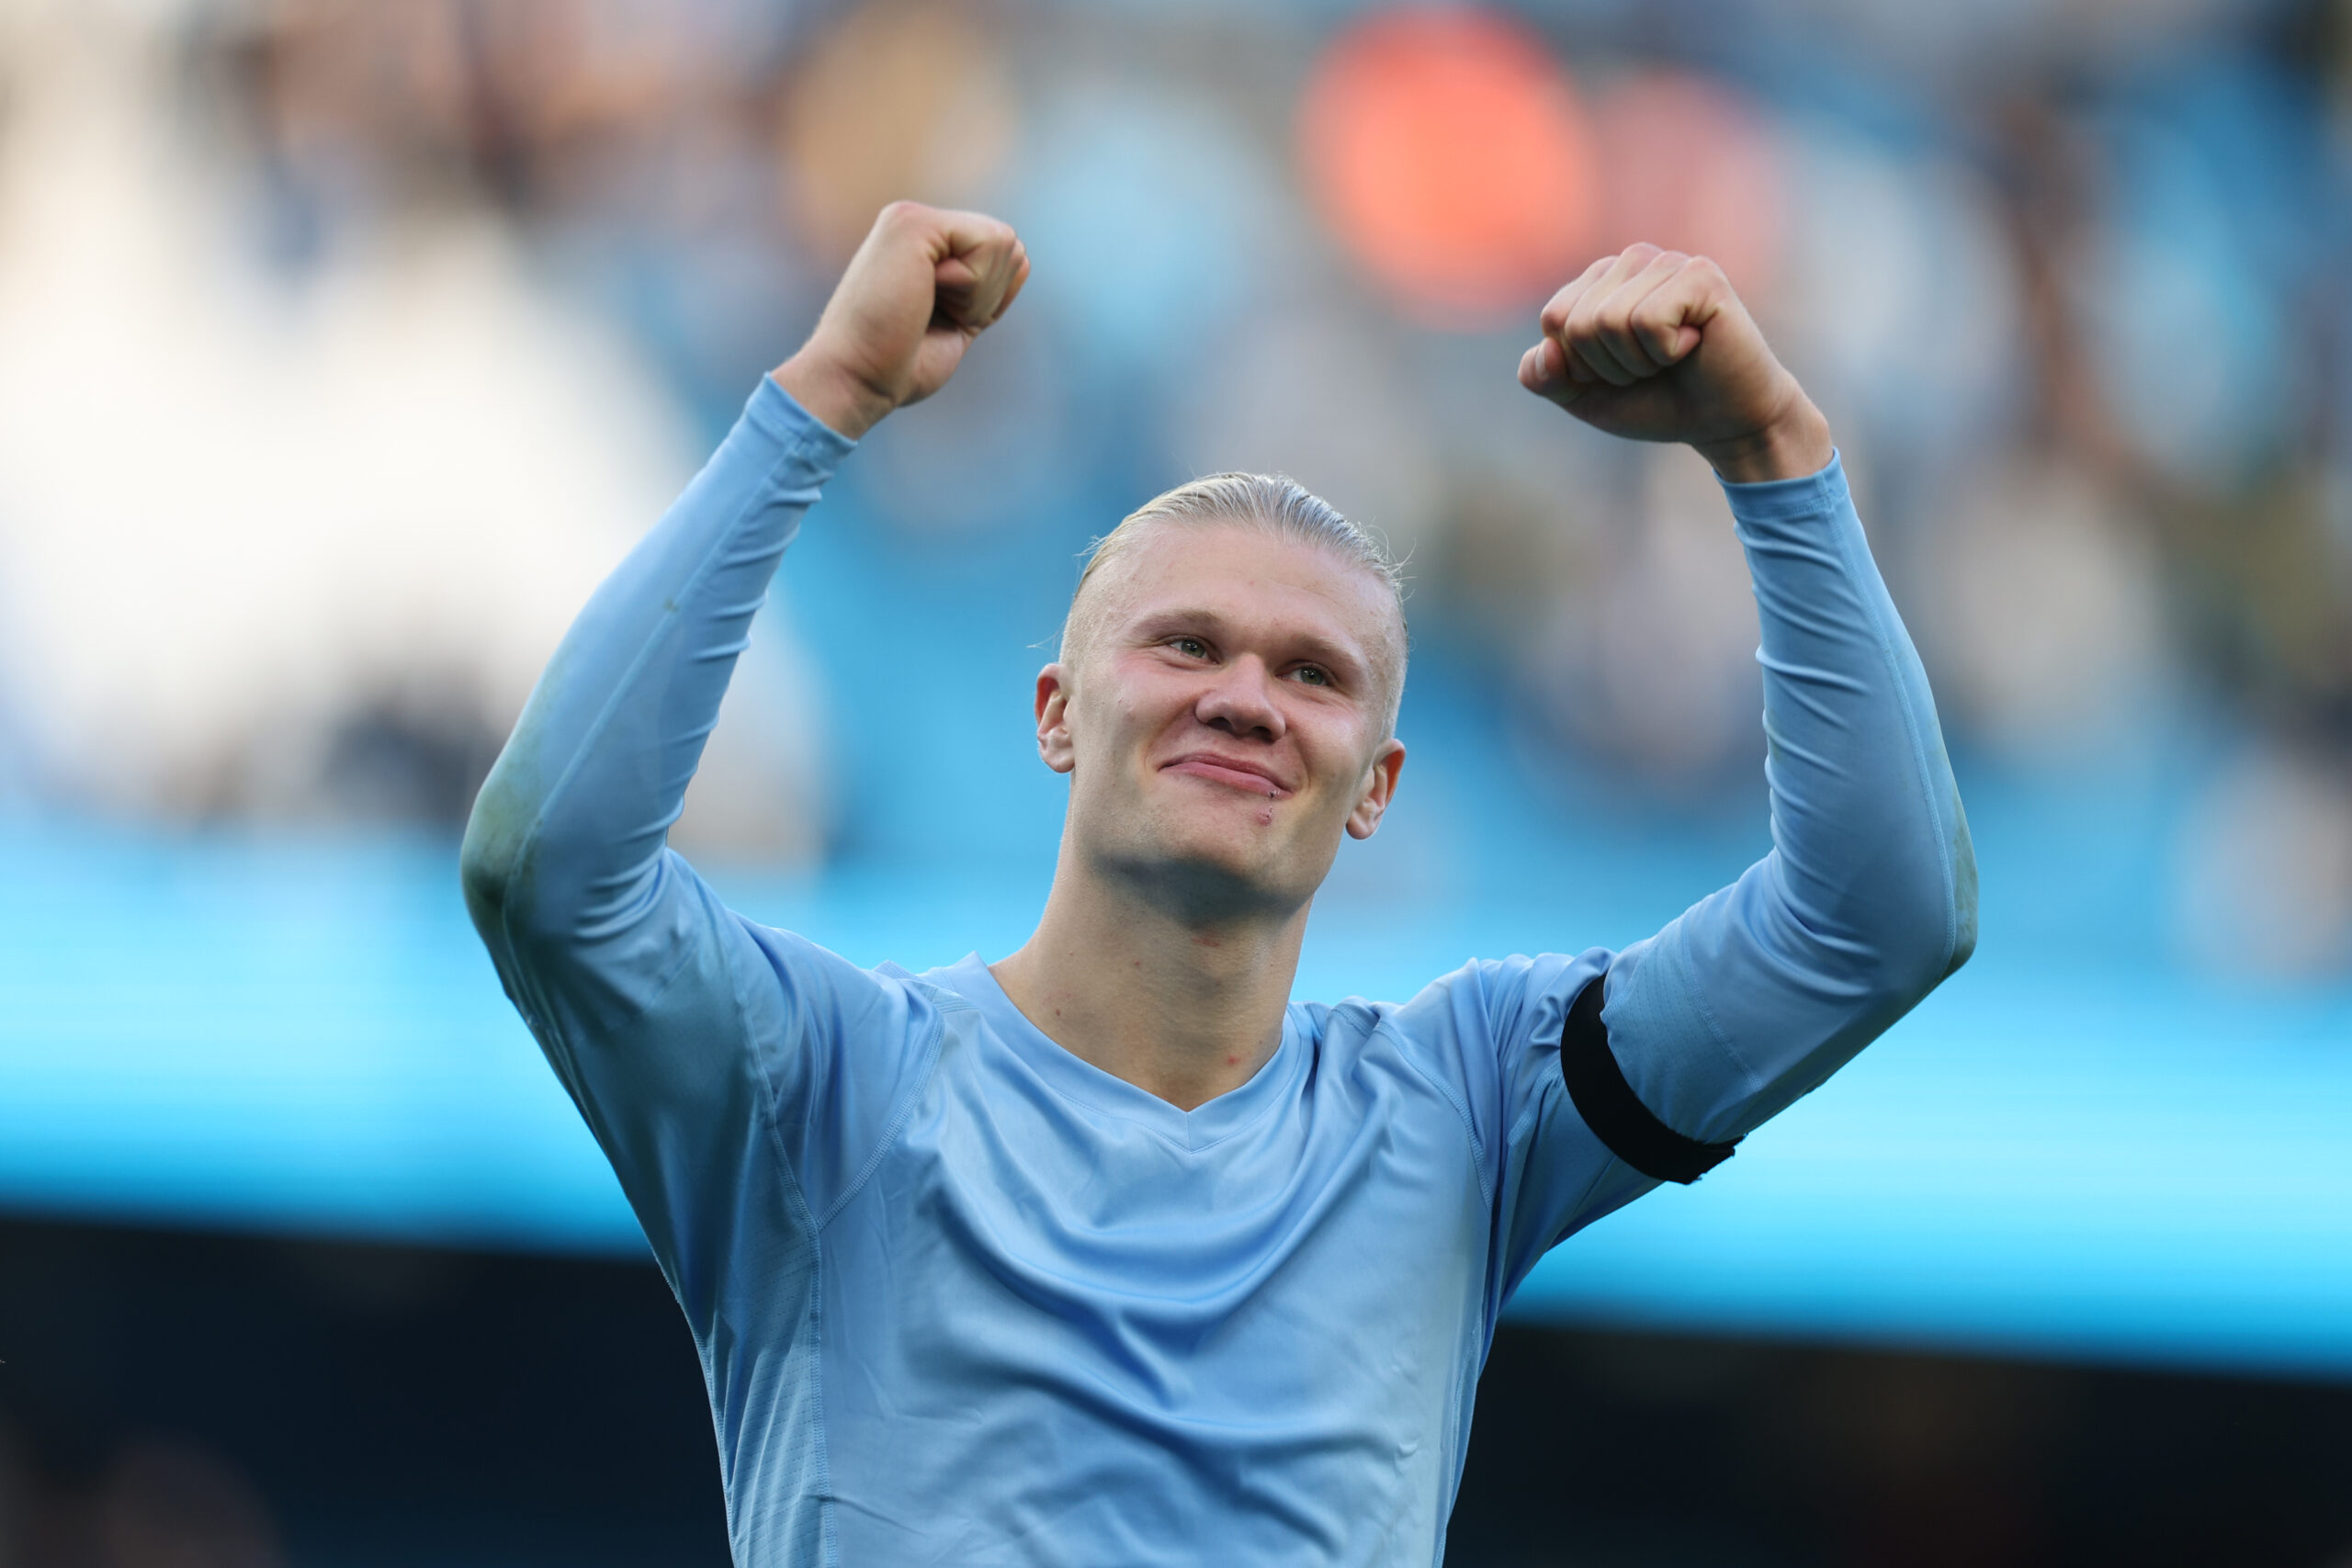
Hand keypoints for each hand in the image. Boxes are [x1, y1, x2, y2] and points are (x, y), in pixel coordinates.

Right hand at [774, 201, 1029, 439]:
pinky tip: (927, 296)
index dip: (989, 299)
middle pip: (1008, 243)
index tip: (941, 320)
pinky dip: (972, 286)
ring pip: (1004, 241)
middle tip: (933, 315)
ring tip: (925, 306)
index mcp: (922, 244)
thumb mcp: (956, 321)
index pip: (999, 253)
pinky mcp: (914, 223)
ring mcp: (912, 218)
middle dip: (987, 294)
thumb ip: (983, 287)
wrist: (855, 379)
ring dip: (978, 293)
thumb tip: (1023, 257)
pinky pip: (989, 244)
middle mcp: (916, 222)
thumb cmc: (897, 365)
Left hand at [1517, 245, 1831, 482]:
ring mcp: (1667, 263)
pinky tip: (1693, 345)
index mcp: (1599, 280)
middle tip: (1649, 368)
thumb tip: (1548, 350)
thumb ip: (1543, 377)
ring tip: (1671, 357)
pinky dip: (1665, 352)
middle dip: (1608, 367)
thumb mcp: (1583, 396)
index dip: (1580, 366)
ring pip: (1608, 322)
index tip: (1618, 371)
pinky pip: (1647, 321)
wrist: (1721, 422)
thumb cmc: (1654, 401)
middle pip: (1578, 322)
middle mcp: (1631, 260)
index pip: (1554, 319)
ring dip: (1638, 362)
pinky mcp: (1700, 275)